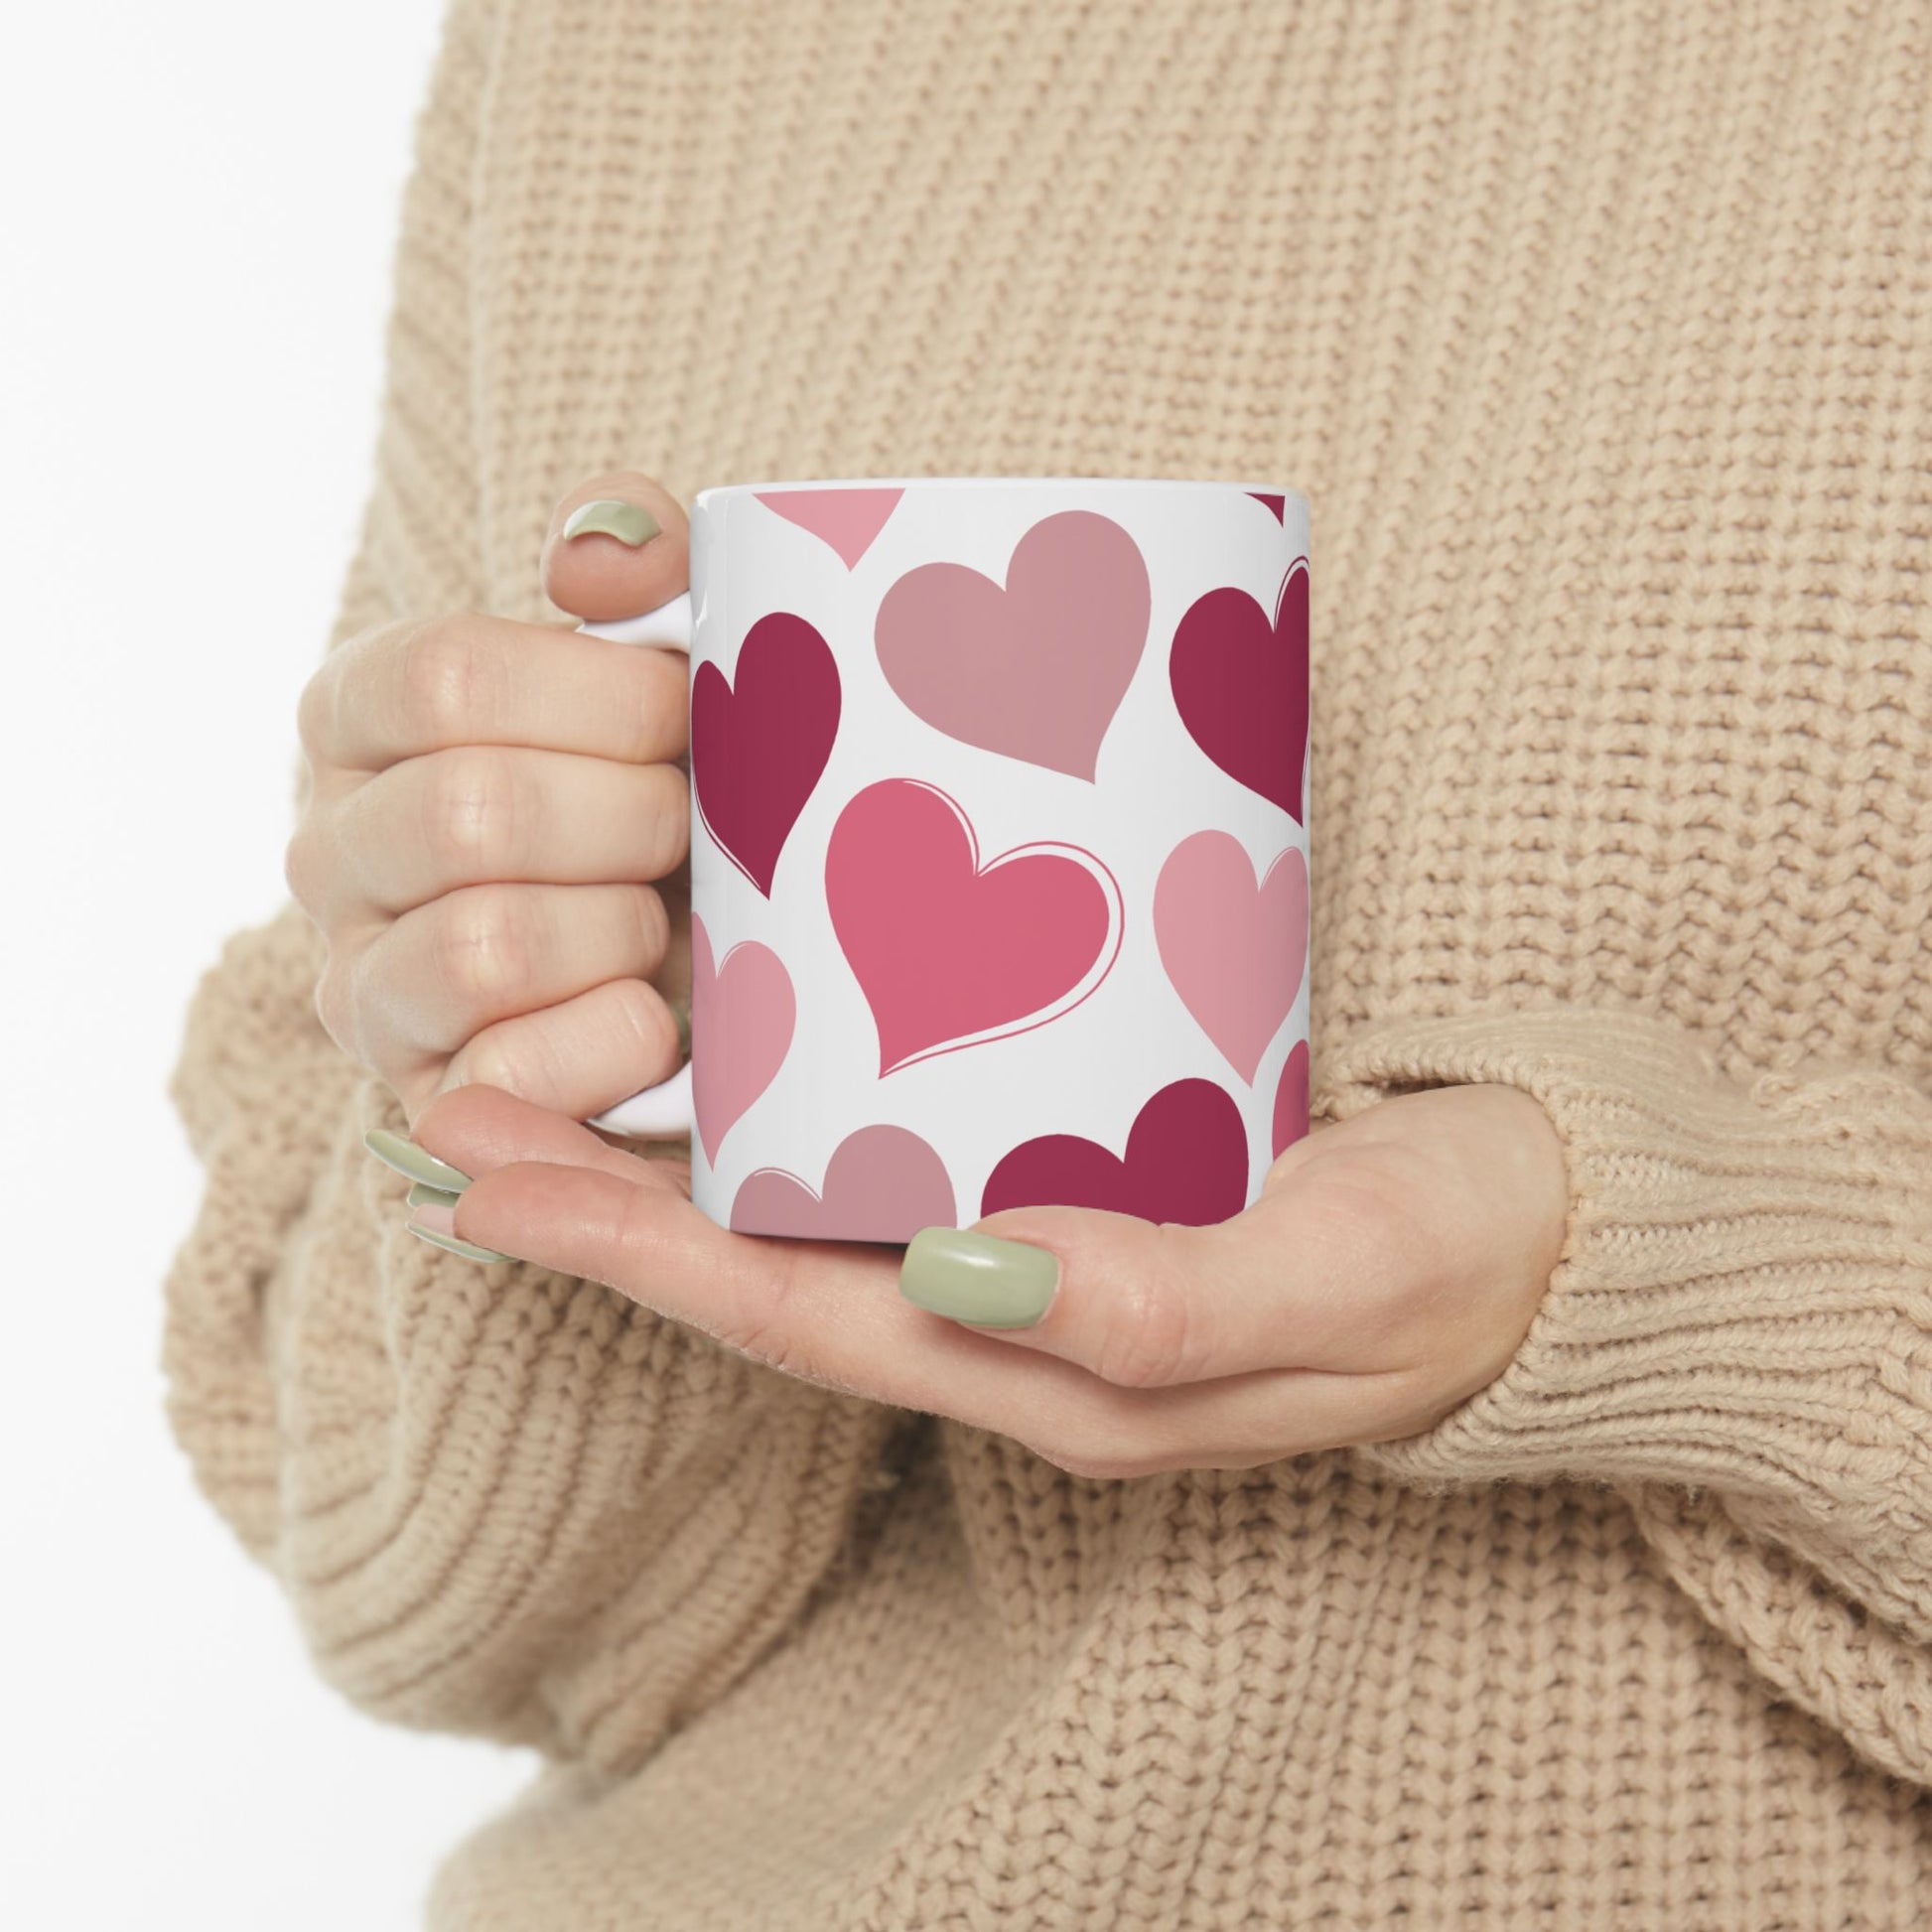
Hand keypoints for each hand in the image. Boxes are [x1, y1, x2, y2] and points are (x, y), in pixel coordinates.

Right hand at [287, 473, 693, 1124]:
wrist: (703, 955)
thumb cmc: (671, 785)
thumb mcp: (667, 657)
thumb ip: (639, 563)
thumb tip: (592, 560)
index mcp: (360, 715)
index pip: (445, 678)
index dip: (603, 698)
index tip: (685, 714)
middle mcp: (328, 849)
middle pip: (472, 814)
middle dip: (633, 820)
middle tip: (694, 827)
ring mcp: (362, 985)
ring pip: (484, 945)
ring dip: (623, 929)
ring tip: (664, 920)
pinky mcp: (425, 1099)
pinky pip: (510, 1074)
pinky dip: (616, 1039)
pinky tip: (658, 1014)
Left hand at [395, 1079, 1568, 1476]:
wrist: (1561, 1235)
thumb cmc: (1460, 1256)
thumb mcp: (1339, 1278)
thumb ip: (1163, 1300)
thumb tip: (967, 1274)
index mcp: (1059, 1373)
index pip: (801, 1318)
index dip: (635, 1254)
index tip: (485, 1179)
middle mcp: (1022, 1327)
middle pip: (772, 1273)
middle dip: (605, 1205)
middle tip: (456, 1111)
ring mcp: (1047, 1261)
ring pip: (823, 1219)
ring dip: (678, 1159)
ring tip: (551, 1068)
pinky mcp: (1087, 1183)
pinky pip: (907, 1163)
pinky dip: (801, 1116)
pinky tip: (752, 1043)